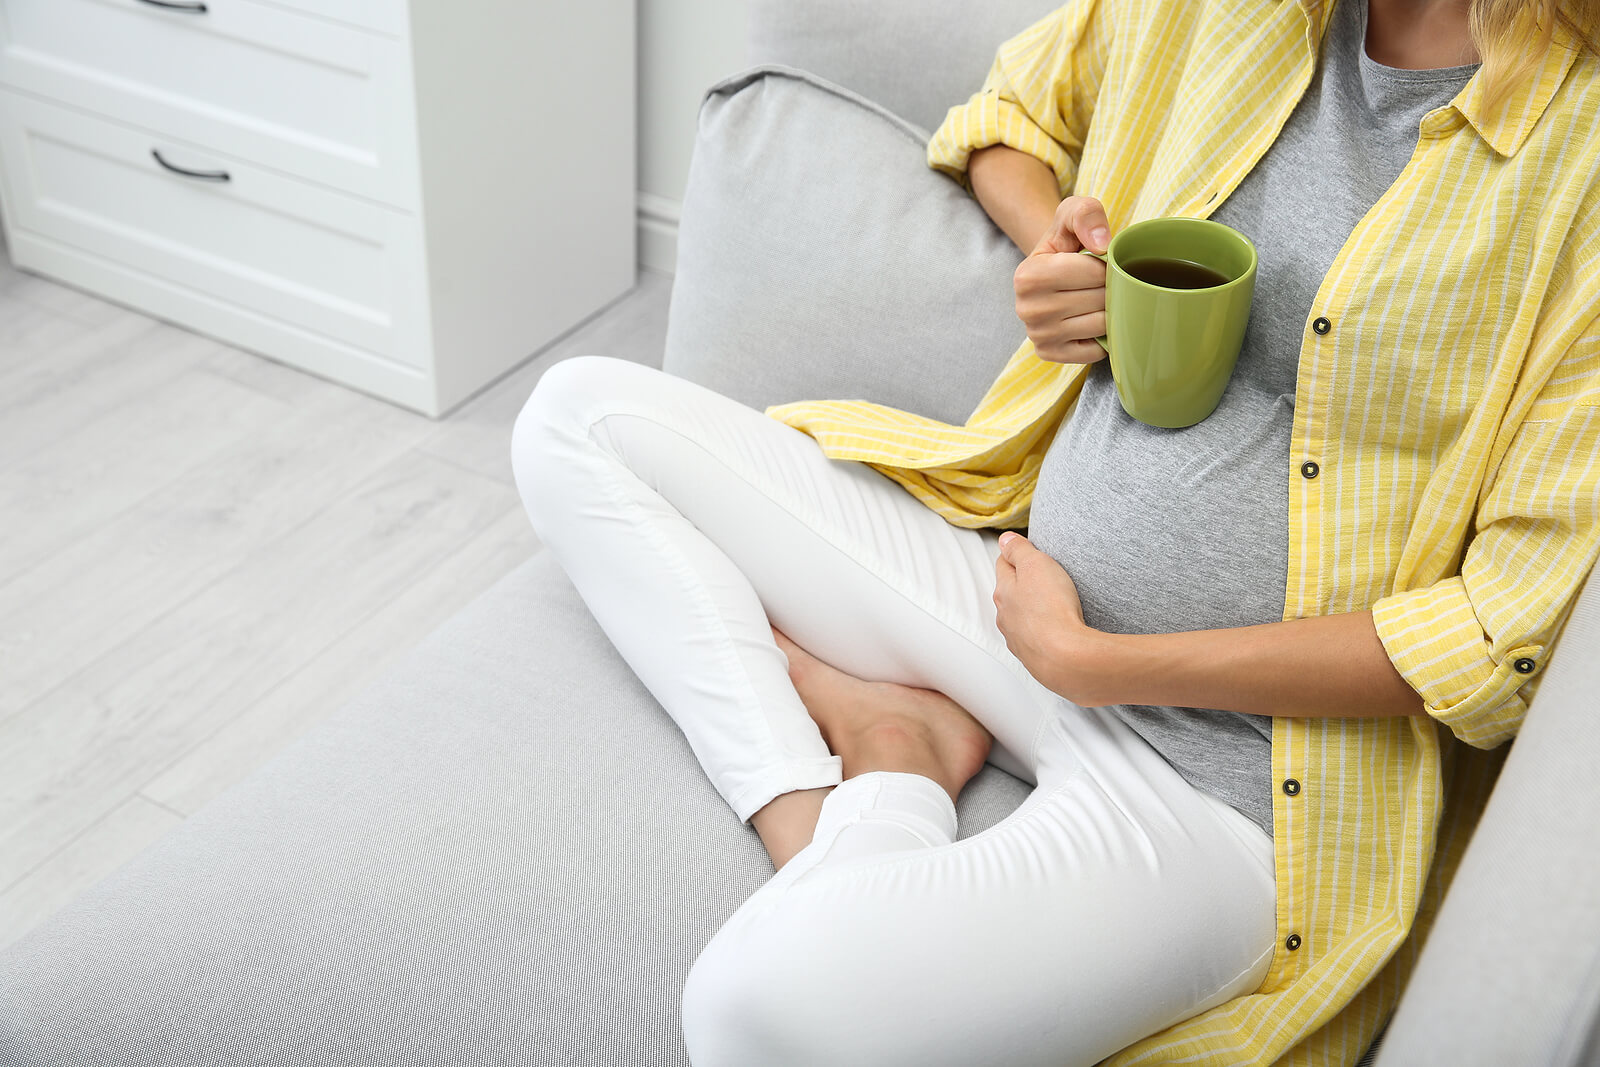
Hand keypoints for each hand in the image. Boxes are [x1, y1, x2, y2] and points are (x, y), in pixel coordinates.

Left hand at [993, 531, 1107, 703]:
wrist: (1065, 658)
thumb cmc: (1052, 607)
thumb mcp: (1036, 565)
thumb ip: (1018, 549)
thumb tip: (1004, 539)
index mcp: (1003, 591)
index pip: (1003, 564)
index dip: (1016, 555)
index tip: (1029, 551)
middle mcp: (1005, 616)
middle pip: (1010, 593)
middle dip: (1022, 584)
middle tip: (1042, 577)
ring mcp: (1018, 640)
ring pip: (1021, 618)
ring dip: (1032, 611)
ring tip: (1052, 606)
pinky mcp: (1033, 658)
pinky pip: (1035, 640)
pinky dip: (1043, 633)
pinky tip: (1057, 632)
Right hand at [1013, 195, 1110, 363]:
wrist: (1049, 270)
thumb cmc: (1065, 242)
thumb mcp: (1072, 214)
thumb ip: (1086, 214)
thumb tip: (1102, 245)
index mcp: (1029, 275)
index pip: (1094, 274)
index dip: (1107, 266)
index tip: (1097, 263)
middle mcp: (1027, 309)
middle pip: (1099, 300)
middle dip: (1109, 288)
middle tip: (1098, 282)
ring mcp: (1038, 335)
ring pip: (1101, 325)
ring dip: (1108, 310)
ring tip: (1095, 298)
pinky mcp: (1049, 353)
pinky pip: (1095, 350)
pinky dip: (1101, 335)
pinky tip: (1090, 319)